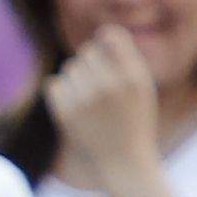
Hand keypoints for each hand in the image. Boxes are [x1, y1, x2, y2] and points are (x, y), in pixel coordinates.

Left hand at [44, 28, 163, 174]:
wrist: (124, 163)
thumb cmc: (134, 121)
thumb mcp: (142, 88)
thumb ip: (126, 59)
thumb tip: (101, 33)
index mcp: (133, 76)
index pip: (110, 35)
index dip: (104, 41)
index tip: (105, 52)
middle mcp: (110, 85)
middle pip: (87, 52)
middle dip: (91, 67)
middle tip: (101, 89)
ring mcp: (87, 99)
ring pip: (70, 69)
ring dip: (77, 81)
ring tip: (90, 103)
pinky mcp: (66, 113)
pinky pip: (54, 85)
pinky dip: (61, 94)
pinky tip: (75, 109)